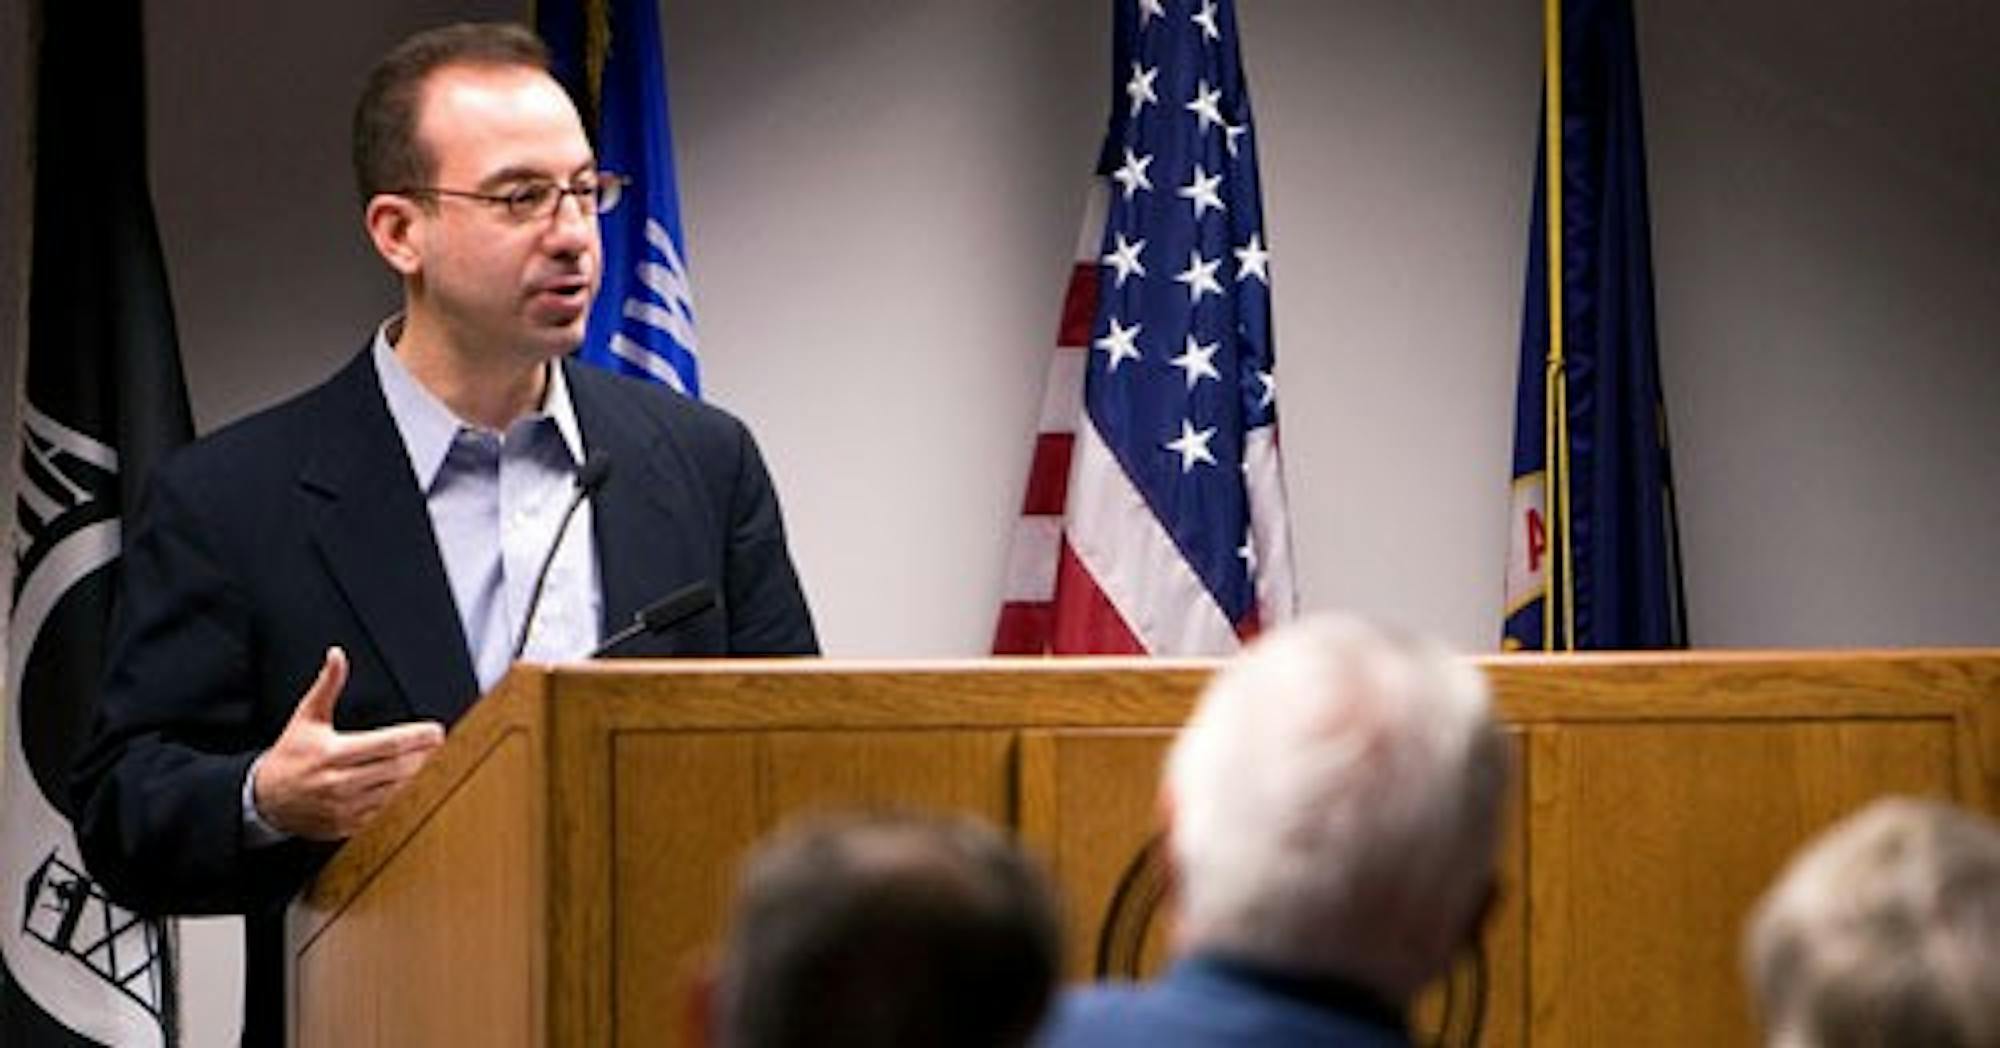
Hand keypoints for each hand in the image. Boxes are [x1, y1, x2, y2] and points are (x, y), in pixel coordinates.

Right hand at [251, 647, 444, 839]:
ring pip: (396, 792)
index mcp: (332, 753)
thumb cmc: (290, 754)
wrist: (265, 800)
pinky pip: (385, 813)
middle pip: (398, 769)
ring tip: (432, 763)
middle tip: (440, 747)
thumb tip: (337, 655)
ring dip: (418, 778)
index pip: (388, 745)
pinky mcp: (347, 826)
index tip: (437, 731)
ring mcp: (344, 808)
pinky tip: (414, 787)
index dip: (417, 738)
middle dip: (424, 757)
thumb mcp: (306, 718)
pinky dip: (403, 800)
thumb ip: (327, 686)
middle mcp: (339, 782)